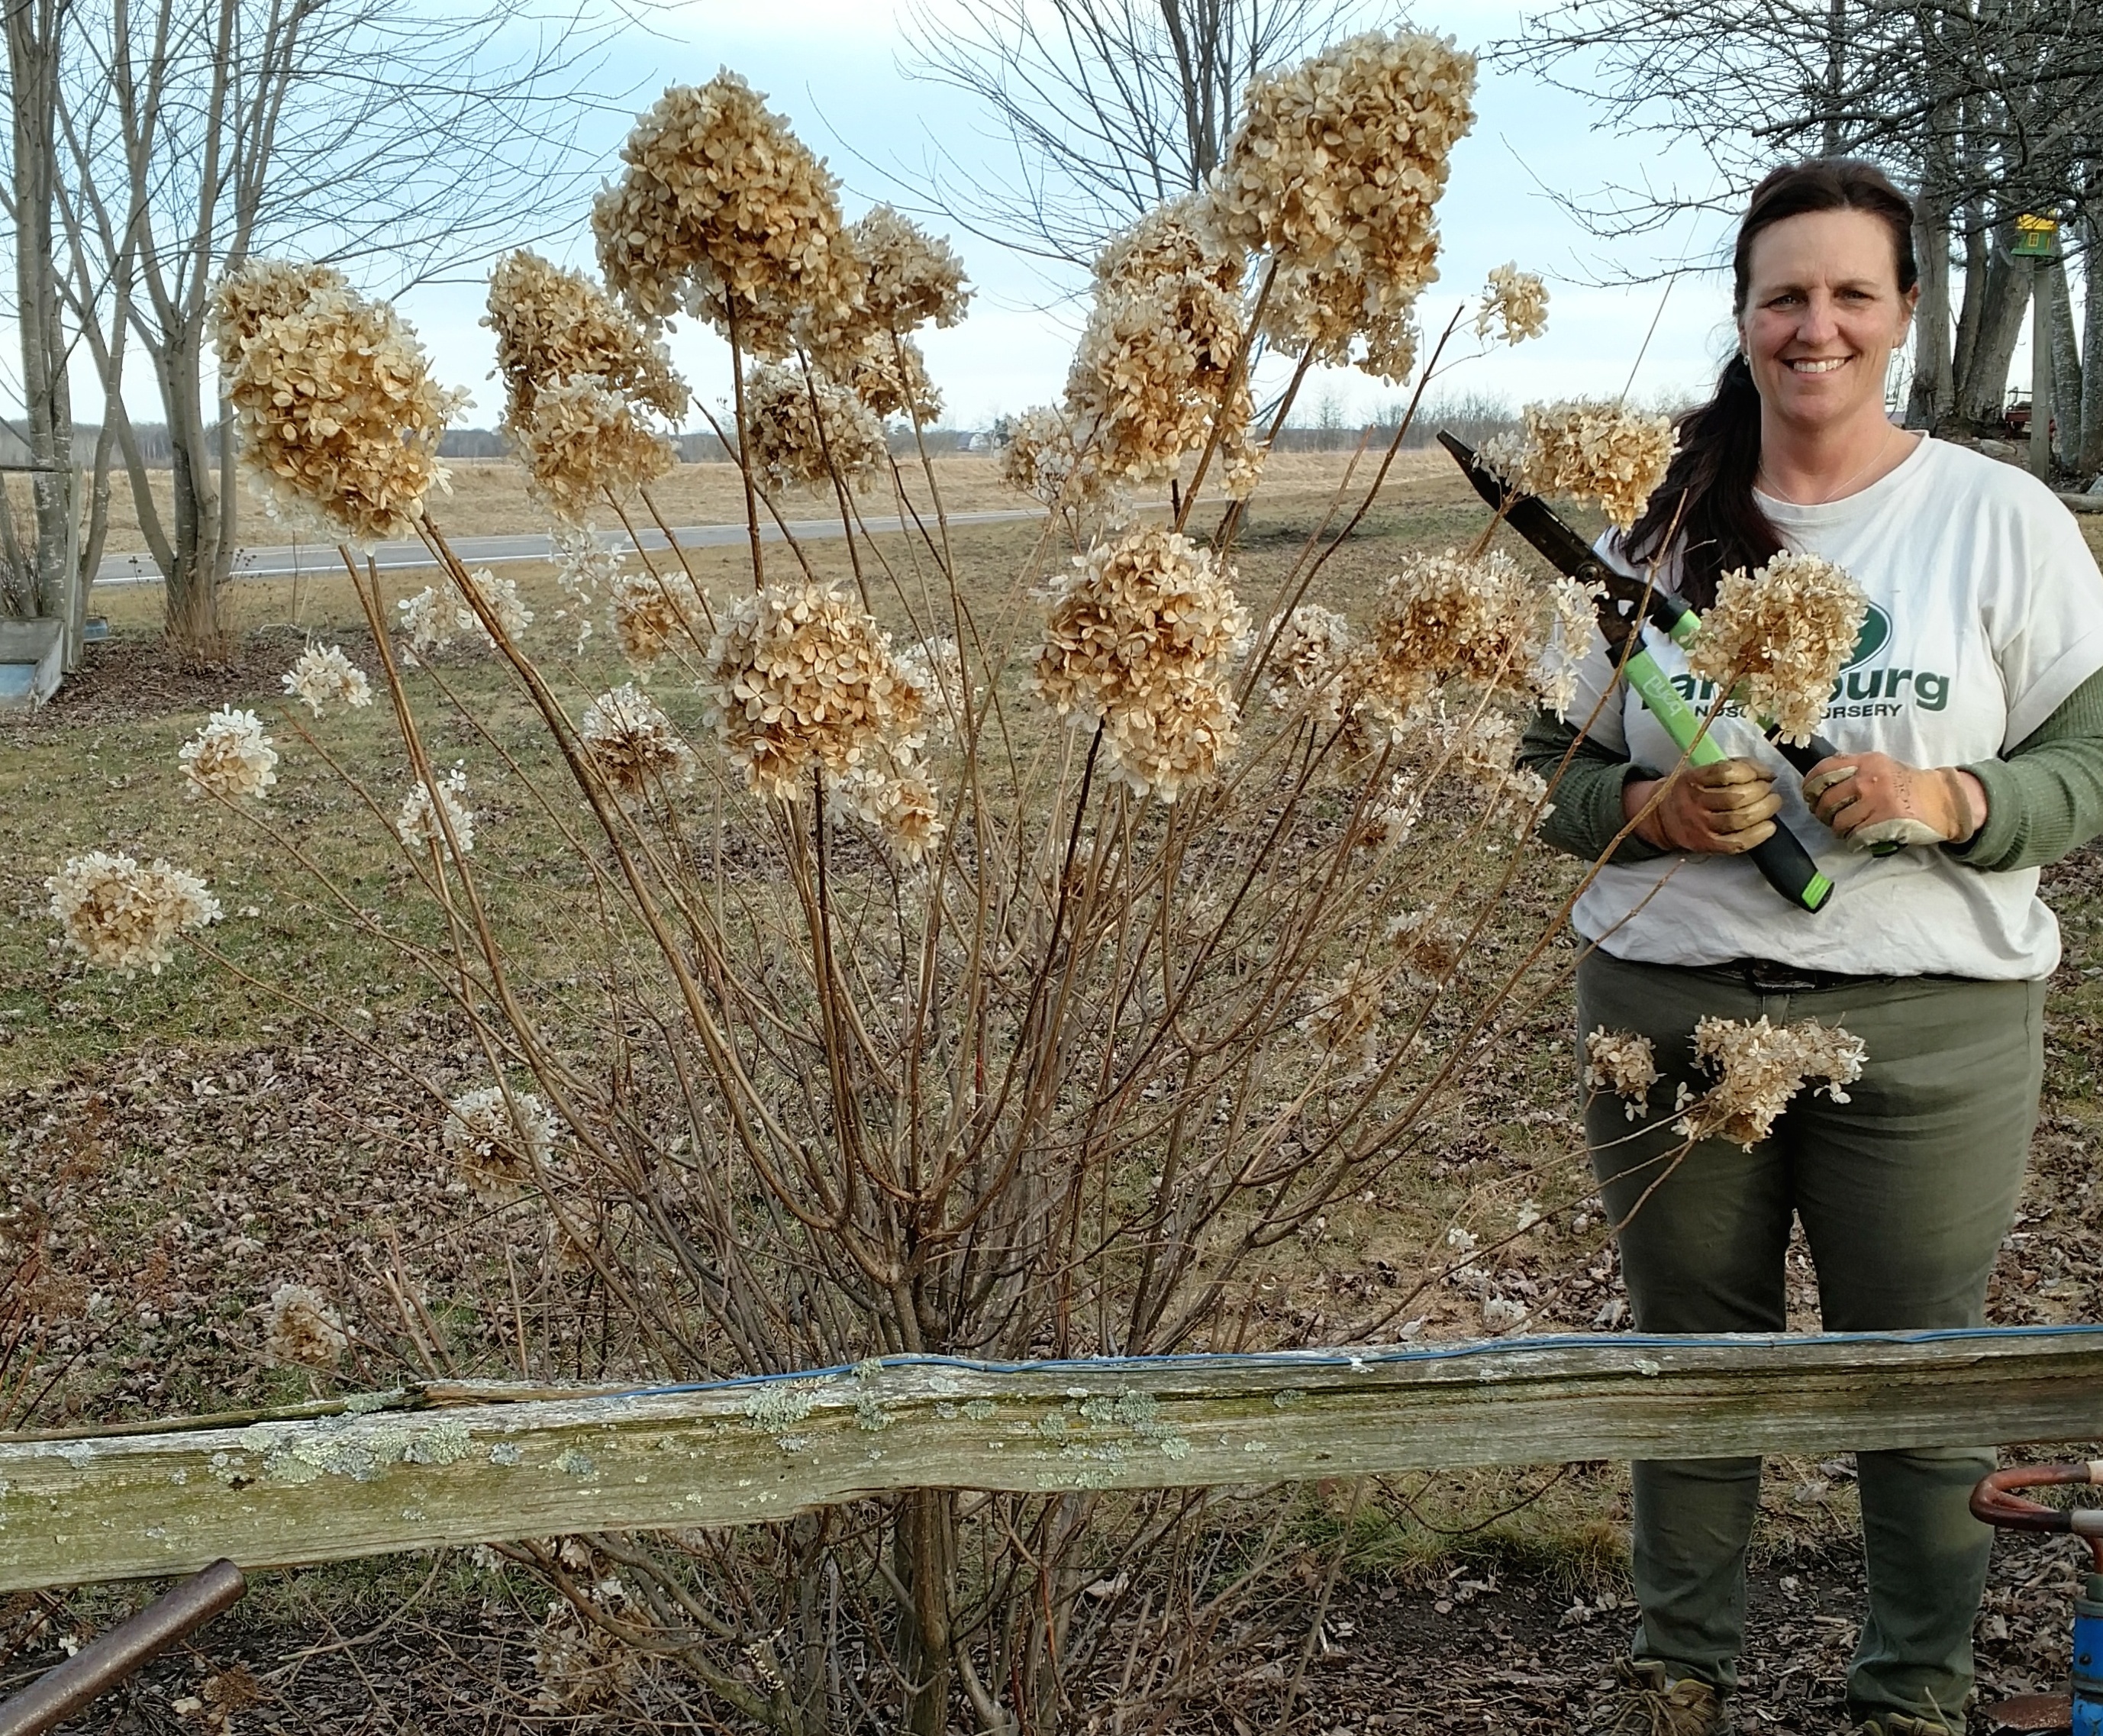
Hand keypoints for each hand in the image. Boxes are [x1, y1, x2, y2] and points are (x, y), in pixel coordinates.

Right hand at [1624, 758, 1780, 854]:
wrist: (1661, 819)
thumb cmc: (1692, 791)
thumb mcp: (1702, 772)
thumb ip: (1733, 766)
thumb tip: (1767, 773)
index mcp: (1692, 779)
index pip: (1724, 773)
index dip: (1749, 772)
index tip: (1762, 774)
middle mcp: (1694, 803)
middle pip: (1735, 797)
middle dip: (1761, 791)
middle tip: (1768, 790)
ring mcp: (1700, 825)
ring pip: (1738, 819)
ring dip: (1764, 811)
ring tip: (1772, 804)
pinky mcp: (1707, 844)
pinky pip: (1736, 842)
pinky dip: (1758, 835)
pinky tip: (1769, 827)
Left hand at [1802, 751, 1986, 849]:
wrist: (1944, 800)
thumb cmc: (1910, 785)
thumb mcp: (1882, 766)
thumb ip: (1855, 768)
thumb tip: (1822, 778)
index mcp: (1866, 761)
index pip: (1824, 770)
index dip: (1810, 785)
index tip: (1809, 796)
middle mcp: (1868, 778)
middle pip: (1826, 798)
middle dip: (1821, 812)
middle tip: (1826, 817)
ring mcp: (1876, 800)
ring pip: (1838, 820)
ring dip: (1837, 828)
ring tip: (1845, 829)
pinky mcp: (1884, 821)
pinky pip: (1854, 835)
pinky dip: (1852, 840)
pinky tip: (1858, 838)